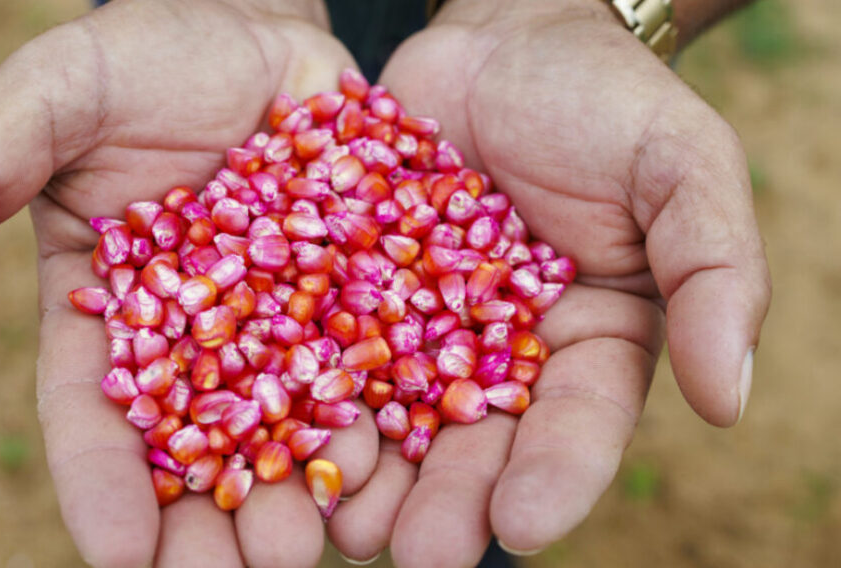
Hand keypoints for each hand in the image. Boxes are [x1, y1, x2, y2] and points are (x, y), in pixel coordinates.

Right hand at [0, 1, 379, 565]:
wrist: (252, 25)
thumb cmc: (141, 56)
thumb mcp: (52, 98)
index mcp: (109, 310)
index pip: (93, 414)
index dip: (101, 484)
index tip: (115, 556)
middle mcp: (197, 335)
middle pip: (195, 444)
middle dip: (207, 519)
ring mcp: (283, 320)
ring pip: (285, 426)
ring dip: (295, 493)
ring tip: (304, 549)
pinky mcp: (359, 293)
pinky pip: (369, 367)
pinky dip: (375, 421)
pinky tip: (385, 471)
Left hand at [323, 0, 770, 563]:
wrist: (503, 40)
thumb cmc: (603, 99)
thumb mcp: (681, 167)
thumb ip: (716, 272)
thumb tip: (731, 399)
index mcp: (588, 343)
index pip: (580, 424)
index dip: (557, 477)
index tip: (523, 527)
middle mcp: (501, 353)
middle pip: (478, 443)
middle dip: (451, 502)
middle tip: (418, 554)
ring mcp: (422, 327)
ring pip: (397, 416)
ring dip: (373, 477)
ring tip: (345, 525)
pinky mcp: (354, 293)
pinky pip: (326, 348)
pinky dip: (306, 393)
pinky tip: (280, 437)